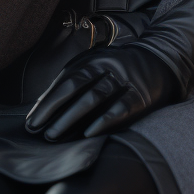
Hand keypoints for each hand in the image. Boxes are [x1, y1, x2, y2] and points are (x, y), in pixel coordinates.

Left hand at [25, 44, 181, 140]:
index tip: (32, 121)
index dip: (47, 101)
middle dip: (55, 109)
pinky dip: (104, 120)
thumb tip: (46, 108)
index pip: (66, 80)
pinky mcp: (141, 95)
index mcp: (94, 59)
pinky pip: (121, 108)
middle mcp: (108, 66)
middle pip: (77, 86)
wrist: (161, 60)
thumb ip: (75, 81)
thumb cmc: (119, 70)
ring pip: (95, 97)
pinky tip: (89, 134)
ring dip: (72, 117)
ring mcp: (125, 79)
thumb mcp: (97, 66)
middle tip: (39, 131)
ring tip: (55, 135)